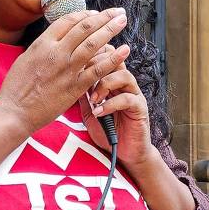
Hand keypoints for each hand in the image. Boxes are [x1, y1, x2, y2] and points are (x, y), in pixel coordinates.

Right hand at [0, 9, 128, 133]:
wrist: (14, 112)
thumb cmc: (17, 87)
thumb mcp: (26, 57)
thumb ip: (44, 46)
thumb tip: (58, 36)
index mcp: (43, 43)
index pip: (69, 20)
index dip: (86, 14)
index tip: (96, 13)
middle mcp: (56, 52)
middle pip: (85, 27)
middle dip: (104, 16)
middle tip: (117, 12)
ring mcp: (67, 69)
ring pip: (94, 44)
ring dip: (110, 29)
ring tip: (122, 21)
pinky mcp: (75, 87)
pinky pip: (98, 70)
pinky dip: (113, 59)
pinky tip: (124, 50)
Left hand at [79, 44, 153, 169]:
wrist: (124, 154)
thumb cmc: (107, 132)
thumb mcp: (89, 111)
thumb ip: (83, 95)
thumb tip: (68, 80)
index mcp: (113, 81)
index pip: (106, 56)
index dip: (93, 55)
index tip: (76, 63)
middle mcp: (125, 85)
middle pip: (116, 60)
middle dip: (97, 66)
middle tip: (83, 78)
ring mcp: (134, 95)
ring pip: (123, 76)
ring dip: (104, 85)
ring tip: (93, 99)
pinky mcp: (140, 109)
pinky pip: (127, 99)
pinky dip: (110, 104)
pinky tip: (99, 112)